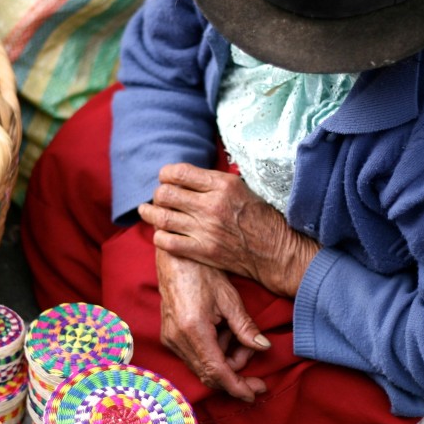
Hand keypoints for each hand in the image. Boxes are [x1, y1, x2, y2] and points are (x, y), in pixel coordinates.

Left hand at [139, 163, 319, 297]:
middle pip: (166, 194)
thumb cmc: (262, 217)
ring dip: (150, 214)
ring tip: (147, 212)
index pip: (179, 172)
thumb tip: (190, 175)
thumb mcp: (243, 187)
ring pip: (162, 217)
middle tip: (160, 197)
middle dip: (158, 194)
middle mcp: (211, 205)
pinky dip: (159, 236)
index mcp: (222, 185)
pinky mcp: (203, 251)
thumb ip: (216, 181)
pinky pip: (168, 242)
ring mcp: (205, 230)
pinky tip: (160, 234)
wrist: (276, 251)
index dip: (166, 174)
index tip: (166, 178)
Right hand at [156, 247, 268, 401]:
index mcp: (193, 329)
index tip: (255, 392)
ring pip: (202, 367)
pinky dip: (213, 351)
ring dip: (225, 359)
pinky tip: (222, 333)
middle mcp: (177, 338)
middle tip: (253, 352)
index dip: (237, 386)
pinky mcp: (169, 336)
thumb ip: (246, 328)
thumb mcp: (229, 298)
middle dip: (235, 372)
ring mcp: (170, 338)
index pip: (217, 371)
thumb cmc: (202, 271)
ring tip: (236, 333)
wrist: (174, 257)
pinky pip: (194, 356)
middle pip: (209, 374)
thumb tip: (263, 348)